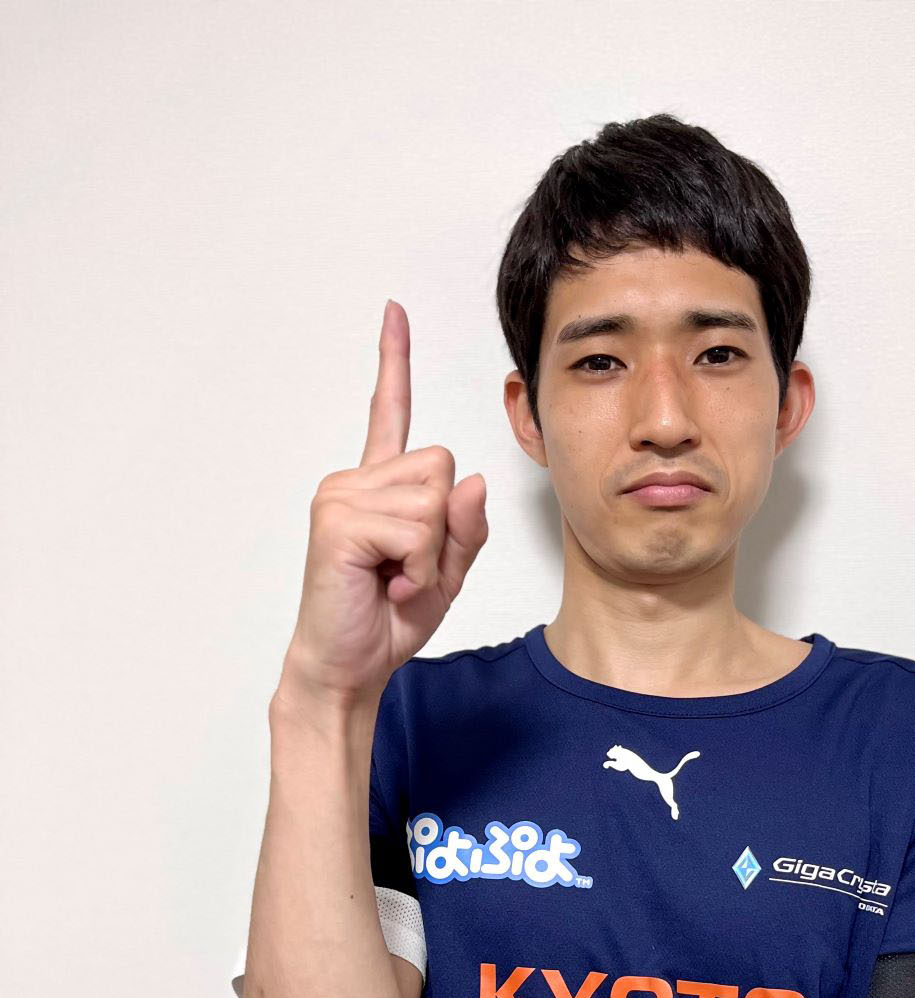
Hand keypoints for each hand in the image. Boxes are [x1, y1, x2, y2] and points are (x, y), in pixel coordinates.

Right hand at [281, 298, 489, 707]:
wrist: (349, 668)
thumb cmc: (387, 620)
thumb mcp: (446, 573)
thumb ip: (466, 528)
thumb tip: (473, 482)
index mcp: (378, 487)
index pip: (389, 413)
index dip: (394, 362)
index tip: (394, 312)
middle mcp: (354, 480)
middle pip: (442, 467)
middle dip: (444, 527)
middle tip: (407, 569)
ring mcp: (342, 496)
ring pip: (433, 500)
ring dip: (430, 554)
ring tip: (393, 579)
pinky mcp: (340, 521)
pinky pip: (415, 530)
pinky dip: (417, 569)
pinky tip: (386, 586)